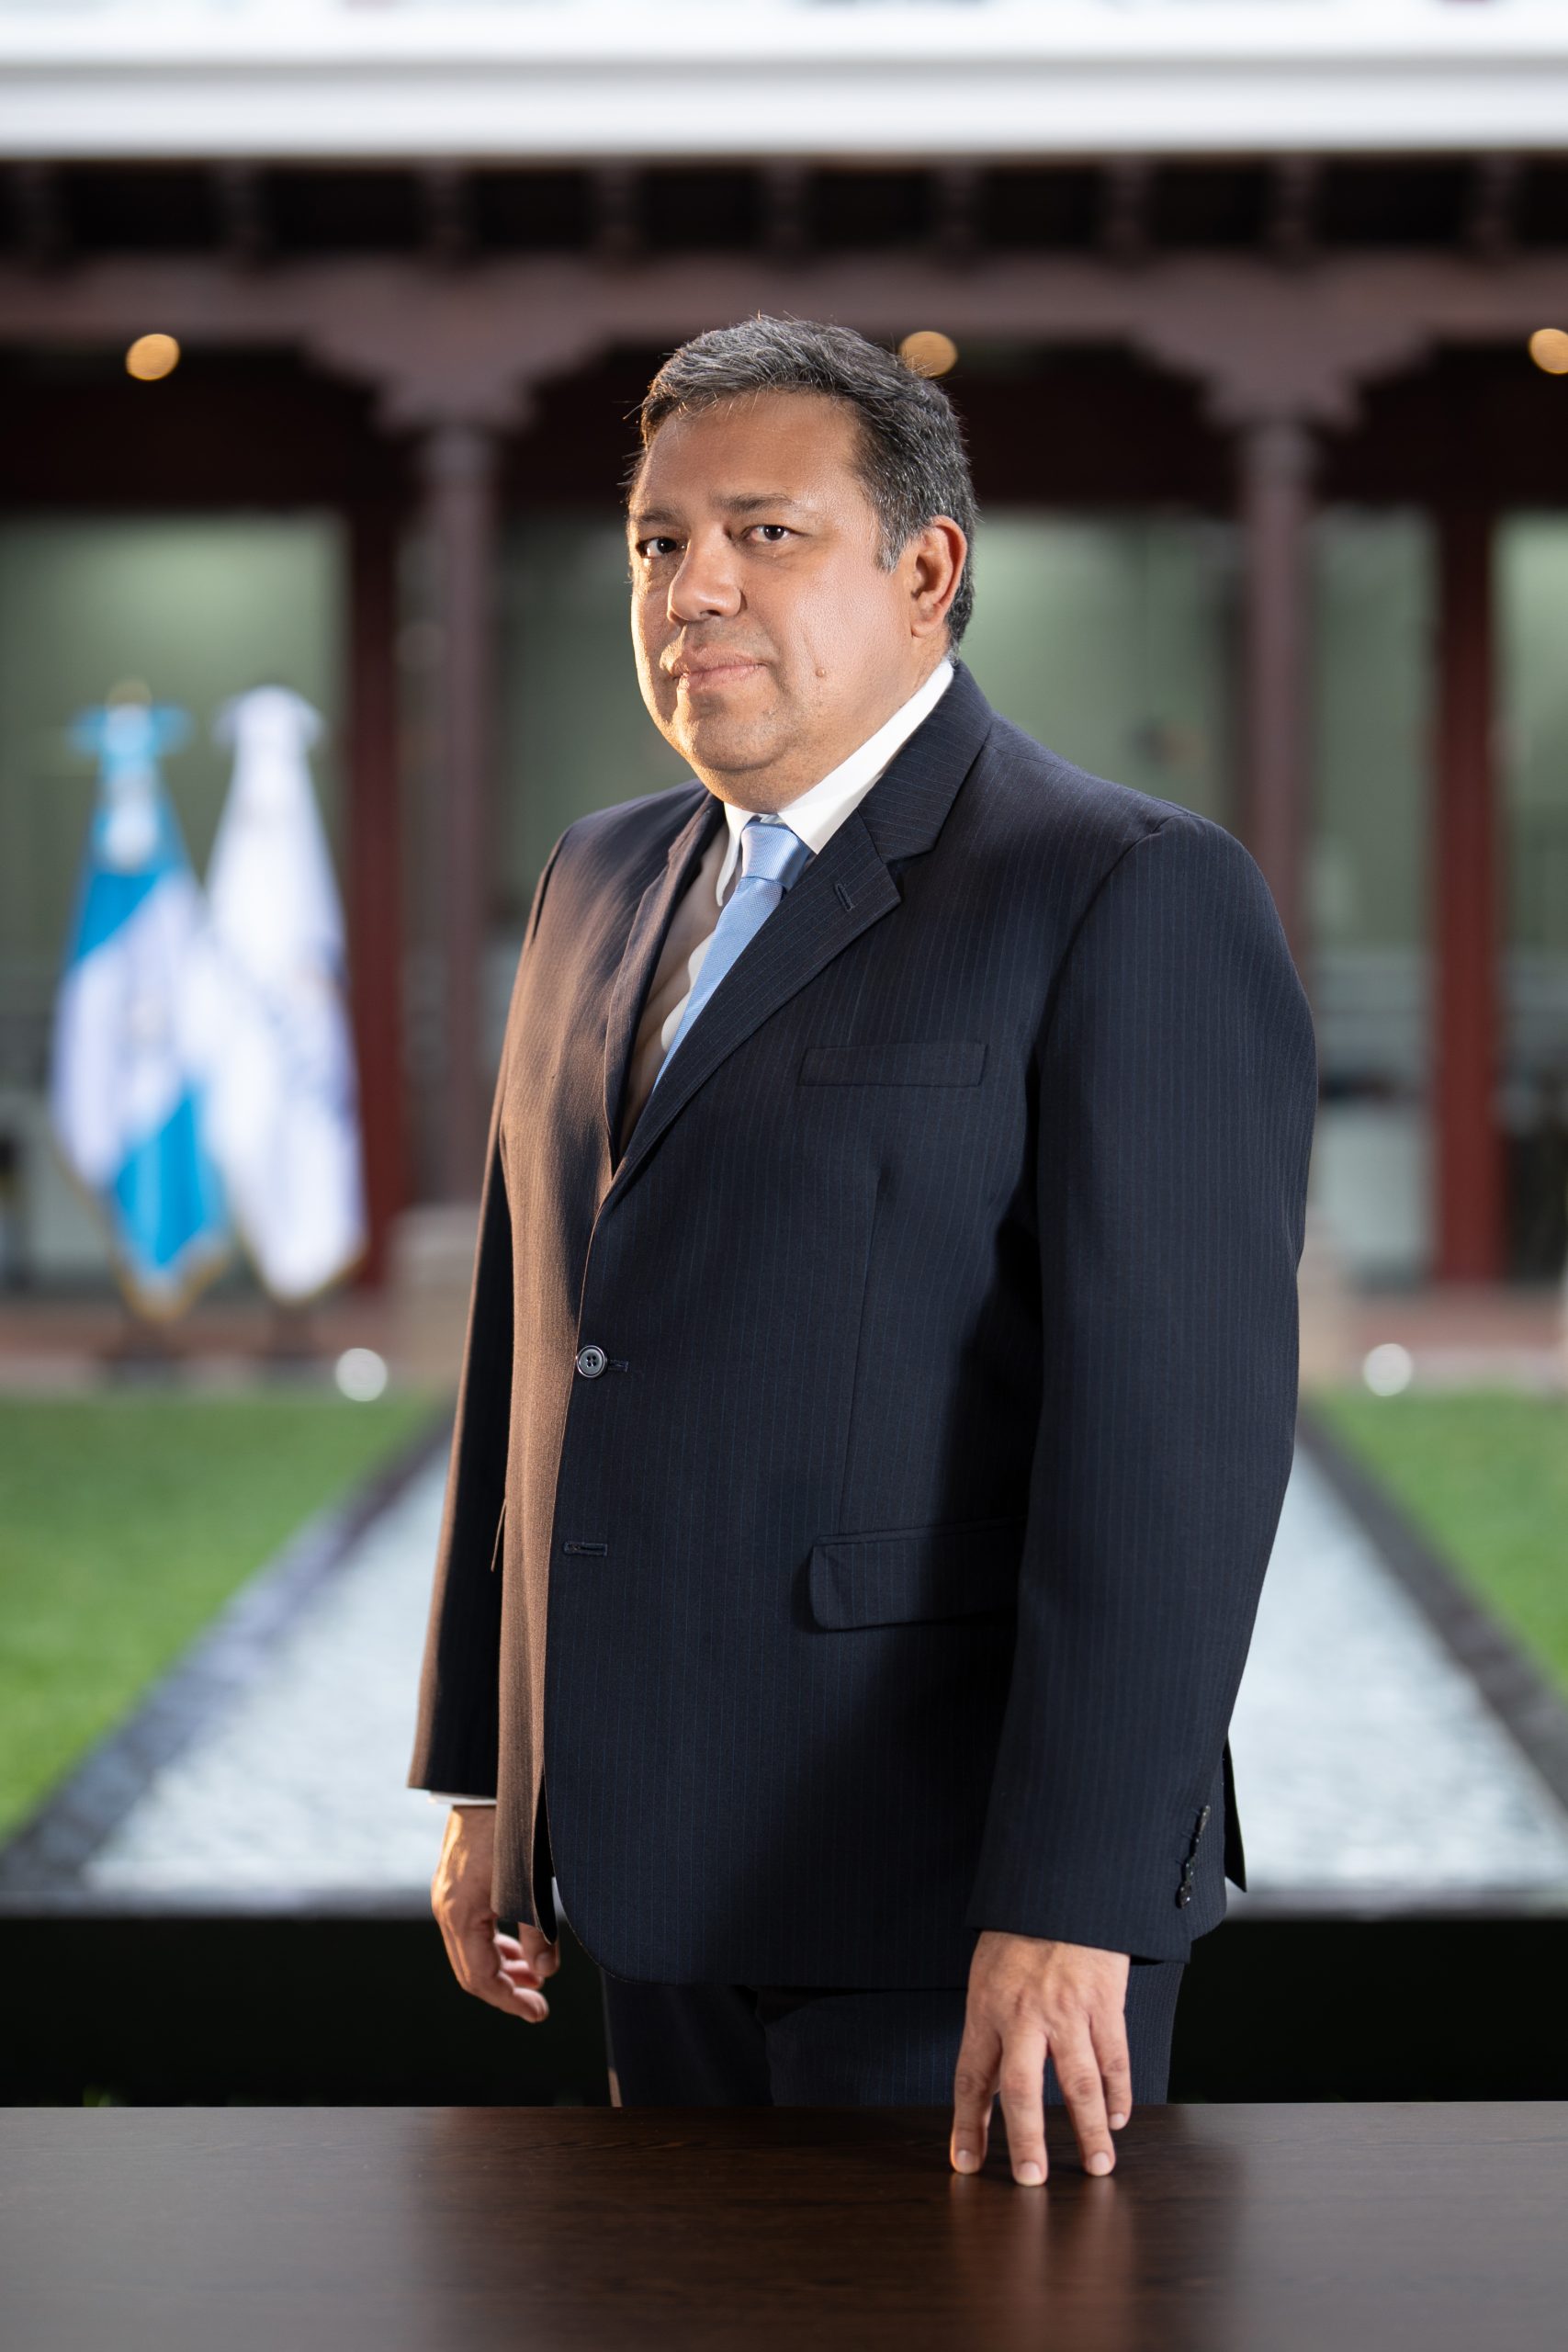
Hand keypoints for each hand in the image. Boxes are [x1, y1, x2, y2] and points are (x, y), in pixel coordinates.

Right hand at [430, 1803, 558, 2021]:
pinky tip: (518, 1947)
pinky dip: (494, 1944)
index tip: (539, 2013)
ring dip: (502, 1968)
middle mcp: (446, 1908)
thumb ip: (538, 1931)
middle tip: (540, 2003)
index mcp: (461, 1913)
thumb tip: (546, 1974)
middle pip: (471, 1970)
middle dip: (506, 1990)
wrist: (487, 1781)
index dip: (510, 2001)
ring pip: (469, 1950)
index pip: (480, 1978)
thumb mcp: (531, 1882)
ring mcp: (448, 1895)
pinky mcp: (455, 1883)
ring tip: (535, 1977)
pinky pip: (470, 1929)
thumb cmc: (513, 1828)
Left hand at [950, 1931, 1131, 2183]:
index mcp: (986, 2008)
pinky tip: (1118, 2117)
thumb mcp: (986, 1973)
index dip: (968, 2125)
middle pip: (1022, 2091)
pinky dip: (1119, 2092)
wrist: (1059, 1886)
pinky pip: (1113, 2057)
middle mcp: (1023, 2015)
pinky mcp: (1103, 2001)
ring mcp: (1066, 2010)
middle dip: (1027, 2141)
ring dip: (1088, 2130)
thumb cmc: (1018, 1932)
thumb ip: (990, 2025)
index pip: (972, 2078)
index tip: (968, 2164)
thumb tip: (990, 2083)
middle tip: (1032, 2180)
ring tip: (1098, 2165)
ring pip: (1078, 2083)